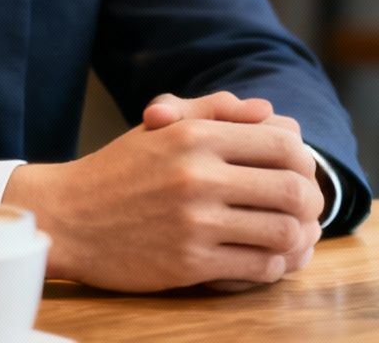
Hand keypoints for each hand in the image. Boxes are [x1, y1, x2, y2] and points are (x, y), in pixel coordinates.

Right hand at [1, 106, 322, 291]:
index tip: (301, 174)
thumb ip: (217, 111)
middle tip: (308, 210)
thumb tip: (271, 113)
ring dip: (298, 238)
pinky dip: (274, 266)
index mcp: (197, 136)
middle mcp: (199, 176)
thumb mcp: (162, 126)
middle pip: (293, 189)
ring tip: (294, 238)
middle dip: (312, 202)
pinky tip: (266, 260)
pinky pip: (257, 267)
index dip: (306, 161)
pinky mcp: (188, 264)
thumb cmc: (119, 170)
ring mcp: (195, 222)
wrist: (65, 218)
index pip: (285, 145)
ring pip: (282, 232)